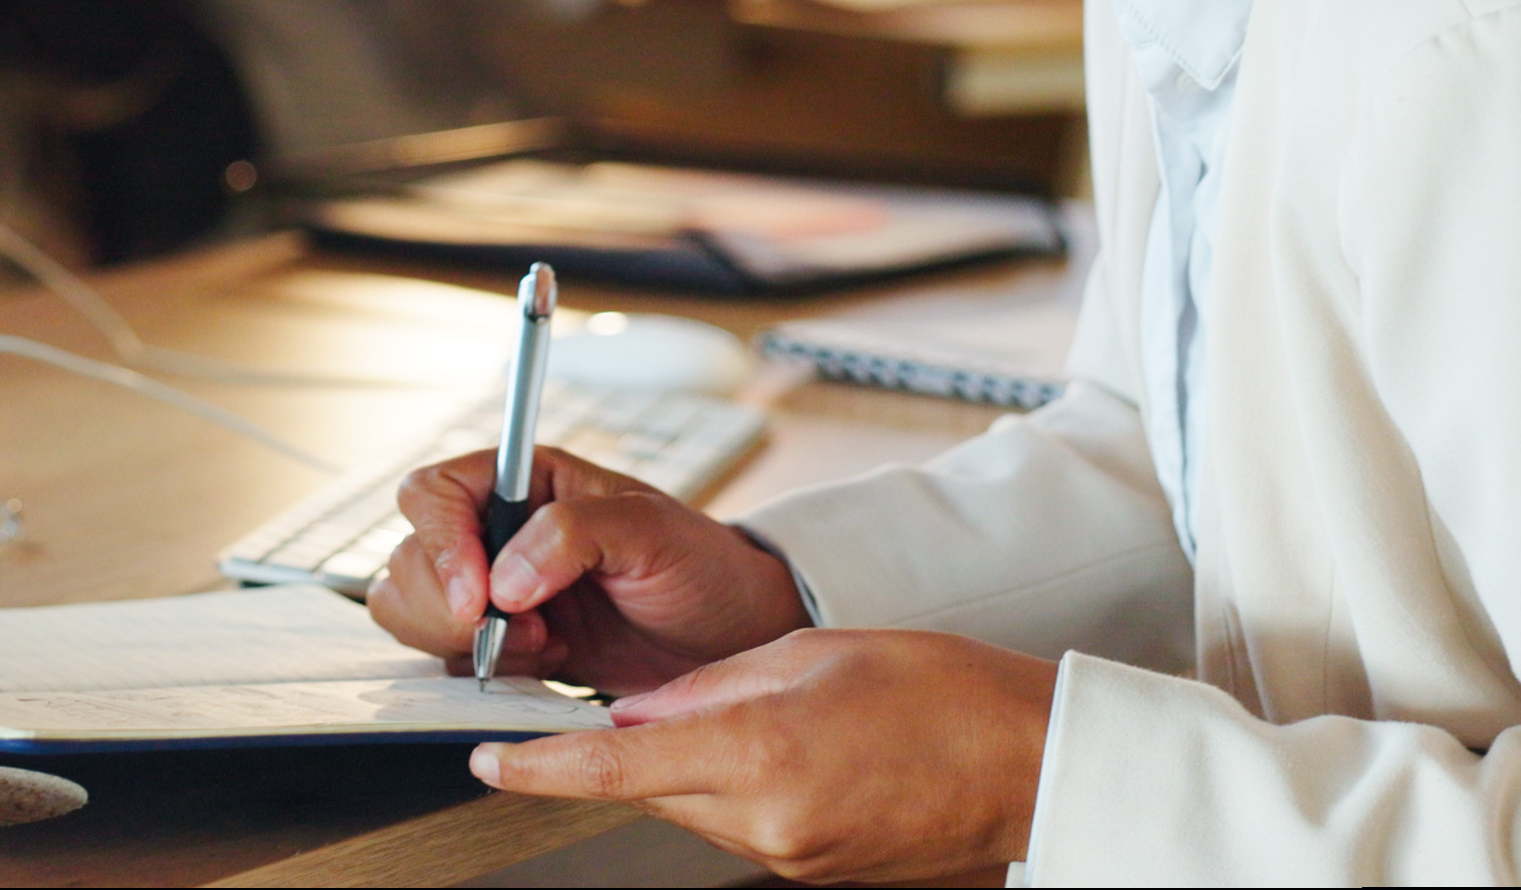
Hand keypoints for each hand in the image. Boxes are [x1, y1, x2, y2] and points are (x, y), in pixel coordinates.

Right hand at [365, 445, 808, 697]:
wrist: (732, 637)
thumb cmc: (702, 566)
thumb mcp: (649, 532)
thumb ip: (572, 536)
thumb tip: (502, 578)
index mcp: (524, 481)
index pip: (434, 493)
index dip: (441, 544)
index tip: (481, 597)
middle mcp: (497, 531)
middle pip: (410, 559)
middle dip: (452, 607)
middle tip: (522, 631)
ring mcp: (496, 590)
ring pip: (414, 611)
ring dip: (463, 642)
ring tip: (542, 646)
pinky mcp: (505, 643)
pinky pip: (450, 659)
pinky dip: (483, 673)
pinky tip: (548, 664)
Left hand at [468, 629, 1056, 883]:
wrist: (1031, 762)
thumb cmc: (946, 691)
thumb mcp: (812, 652)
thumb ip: (711, 685)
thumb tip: (643, 710)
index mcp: (757, 755)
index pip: (612, 770)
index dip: (538, 768)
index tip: (489, 760)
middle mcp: (765, 823)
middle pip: (654, 789)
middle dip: (643, 747)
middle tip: (678, 697)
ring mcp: (792, 858)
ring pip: (699, 809)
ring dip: (701, 766)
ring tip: (771, 716)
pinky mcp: (816, 874)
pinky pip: (747, 827)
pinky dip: (746, 788)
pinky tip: (798, 751)